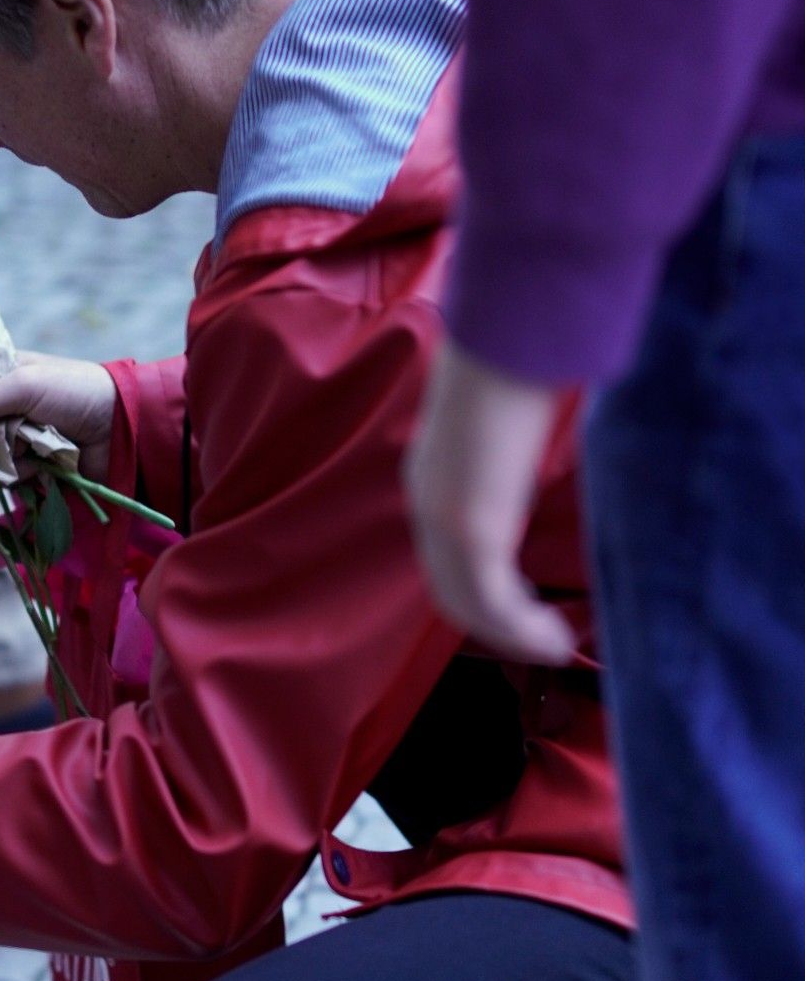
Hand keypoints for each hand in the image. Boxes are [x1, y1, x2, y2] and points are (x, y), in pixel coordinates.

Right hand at [0, 351, 116, 479]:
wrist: (126, 427)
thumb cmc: (76, 392)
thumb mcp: (22, 386)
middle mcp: (3, 409)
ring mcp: (17, 441)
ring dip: (3, 459)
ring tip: (32, 448)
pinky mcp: (32, 469)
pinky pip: (7, 479)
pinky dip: (22, 475)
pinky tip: (43, 466)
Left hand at [405, 338, 575, 664]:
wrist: (508, 335)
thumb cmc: (520, 358)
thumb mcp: (508, 411)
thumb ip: (512, 438)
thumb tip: (540, 435)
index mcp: (432, 475)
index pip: (445, 553)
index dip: (483, 590)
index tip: (527, 607)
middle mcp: (427, 501)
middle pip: (449, 587)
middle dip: (496, 624)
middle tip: (542, 639)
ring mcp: (443, 517)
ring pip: (466, 603)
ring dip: (510, 634)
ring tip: (552, 645)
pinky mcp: (472, 526)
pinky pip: (489, 601)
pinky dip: (519, 629)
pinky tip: (552, 637)